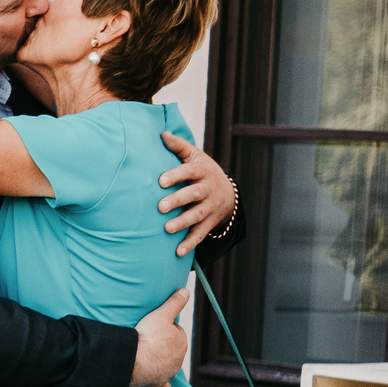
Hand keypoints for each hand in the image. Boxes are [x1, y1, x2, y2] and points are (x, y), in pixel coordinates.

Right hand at [130, 285, 191, 386]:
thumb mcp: (161, 314)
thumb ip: (175, 302)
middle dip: (162, 344)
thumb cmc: (147, 338)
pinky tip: (160, 384)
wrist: (133, 362)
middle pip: (170, 348)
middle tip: (146, 339)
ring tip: (145, 355)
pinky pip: (162, 386)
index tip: (151, 326)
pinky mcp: (157, 384)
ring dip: (159, 360)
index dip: (163, 327)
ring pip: (167, 365)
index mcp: (181, 341)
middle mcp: (178, 359)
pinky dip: (161, 385)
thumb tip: (186, 291)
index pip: (174, 330)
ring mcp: (168, 373)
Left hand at [157, 132, 237, 253]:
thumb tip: (161, 134)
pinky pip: (200, 234)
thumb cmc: (201, 171)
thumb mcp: (194, 156)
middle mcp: (207, 189)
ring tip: (167, 229)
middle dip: (178, 201)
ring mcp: (210, 207)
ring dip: (182, 223)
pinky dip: (190, 244)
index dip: (176, 175)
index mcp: (202, 171)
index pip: (189, 172)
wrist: (227, 192)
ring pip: (197, 215)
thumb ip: (178, 146)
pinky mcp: (210, 222)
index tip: (160, 180)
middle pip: (193, 195)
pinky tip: (178, 252)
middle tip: (160, 207)